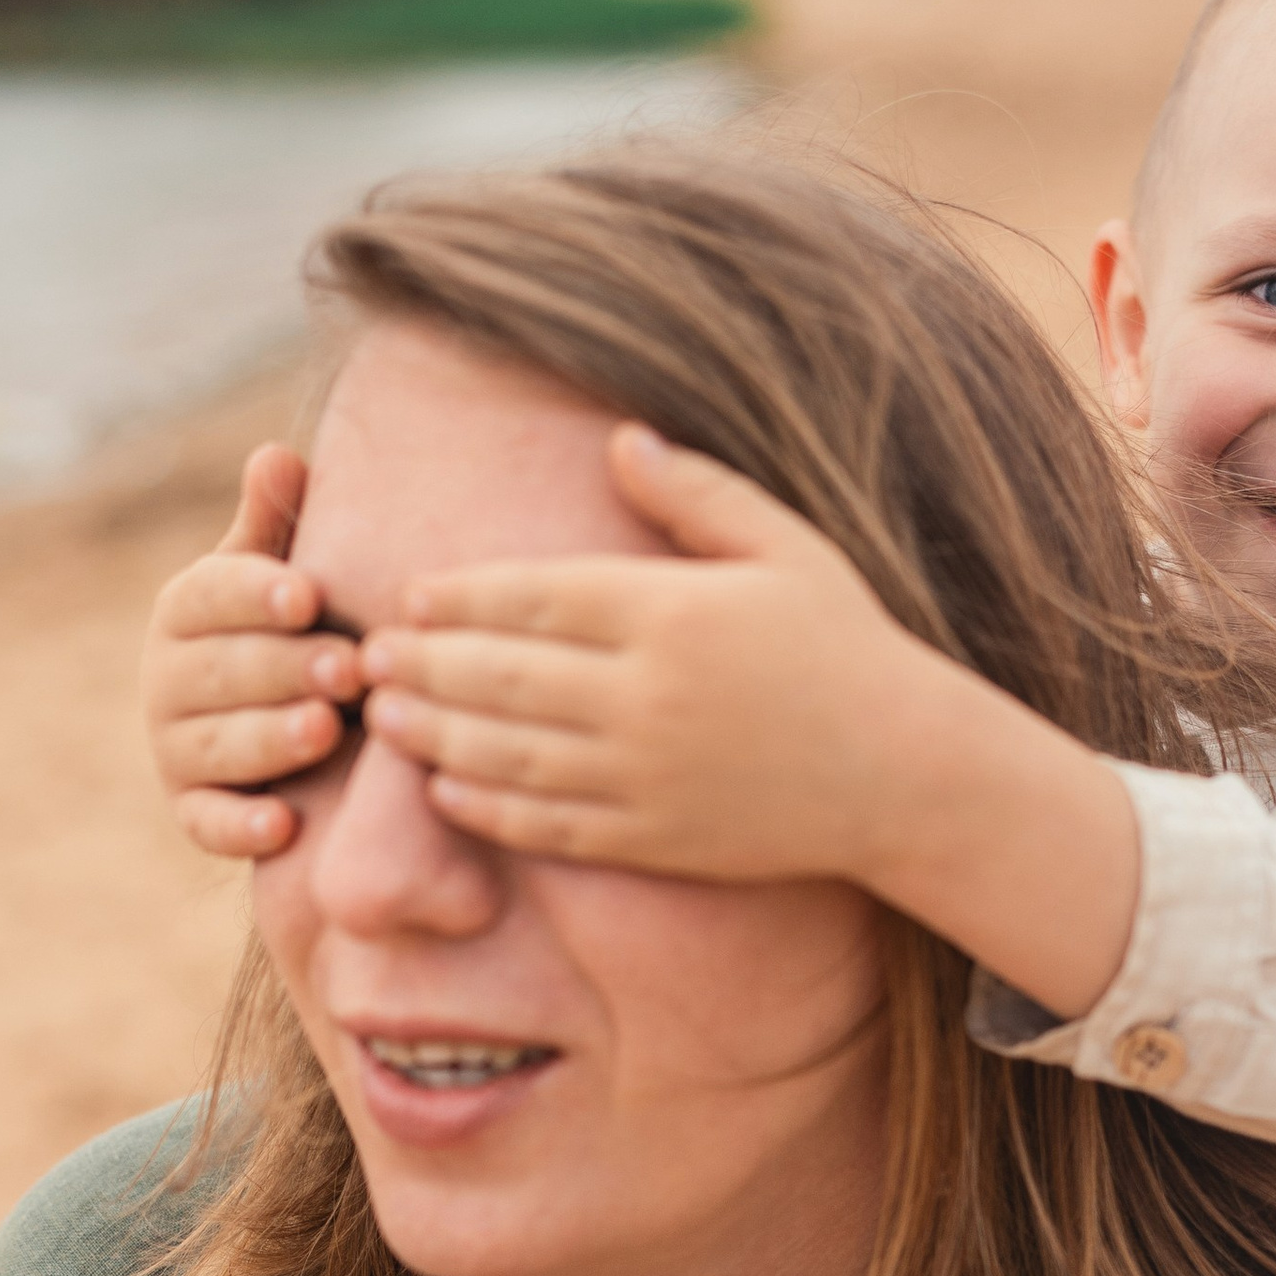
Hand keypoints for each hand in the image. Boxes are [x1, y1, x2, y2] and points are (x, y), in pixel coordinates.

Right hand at [141, 446, 358, 860]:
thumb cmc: (293, 630)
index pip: (211, 594)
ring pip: (217, 745)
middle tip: (347, 668)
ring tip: (325, 731)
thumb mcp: (285, 574)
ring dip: (270, 739)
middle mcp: (167, 677)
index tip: (308, 596)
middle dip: (282, 669)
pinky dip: (241, 827)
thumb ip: (278, 522)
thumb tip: (278, 456)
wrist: (290, 722)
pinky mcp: (194, 811)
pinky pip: (210, 823)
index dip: (256, 593)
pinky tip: (285, 824)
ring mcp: (176, 748)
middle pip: (219, 671)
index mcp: (186, 607)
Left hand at [357, 423, 953, 878]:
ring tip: (385, 715)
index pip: (535, 597)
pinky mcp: (655, 838)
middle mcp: (646, 696)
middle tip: (368, 654)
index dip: (461, 597)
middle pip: (503, 675)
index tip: (412, 593)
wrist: (907, 774)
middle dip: (425, 664)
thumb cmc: (848, 648)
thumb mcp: (788, 548)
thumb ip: (697, 493)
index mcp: (671, 612)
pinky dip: (488, 807)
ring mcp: (647, 774)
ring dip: (436, 734)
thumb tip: (619, 437)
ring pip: (510, 752)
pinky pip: (550, 823)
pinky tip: (448, 789)